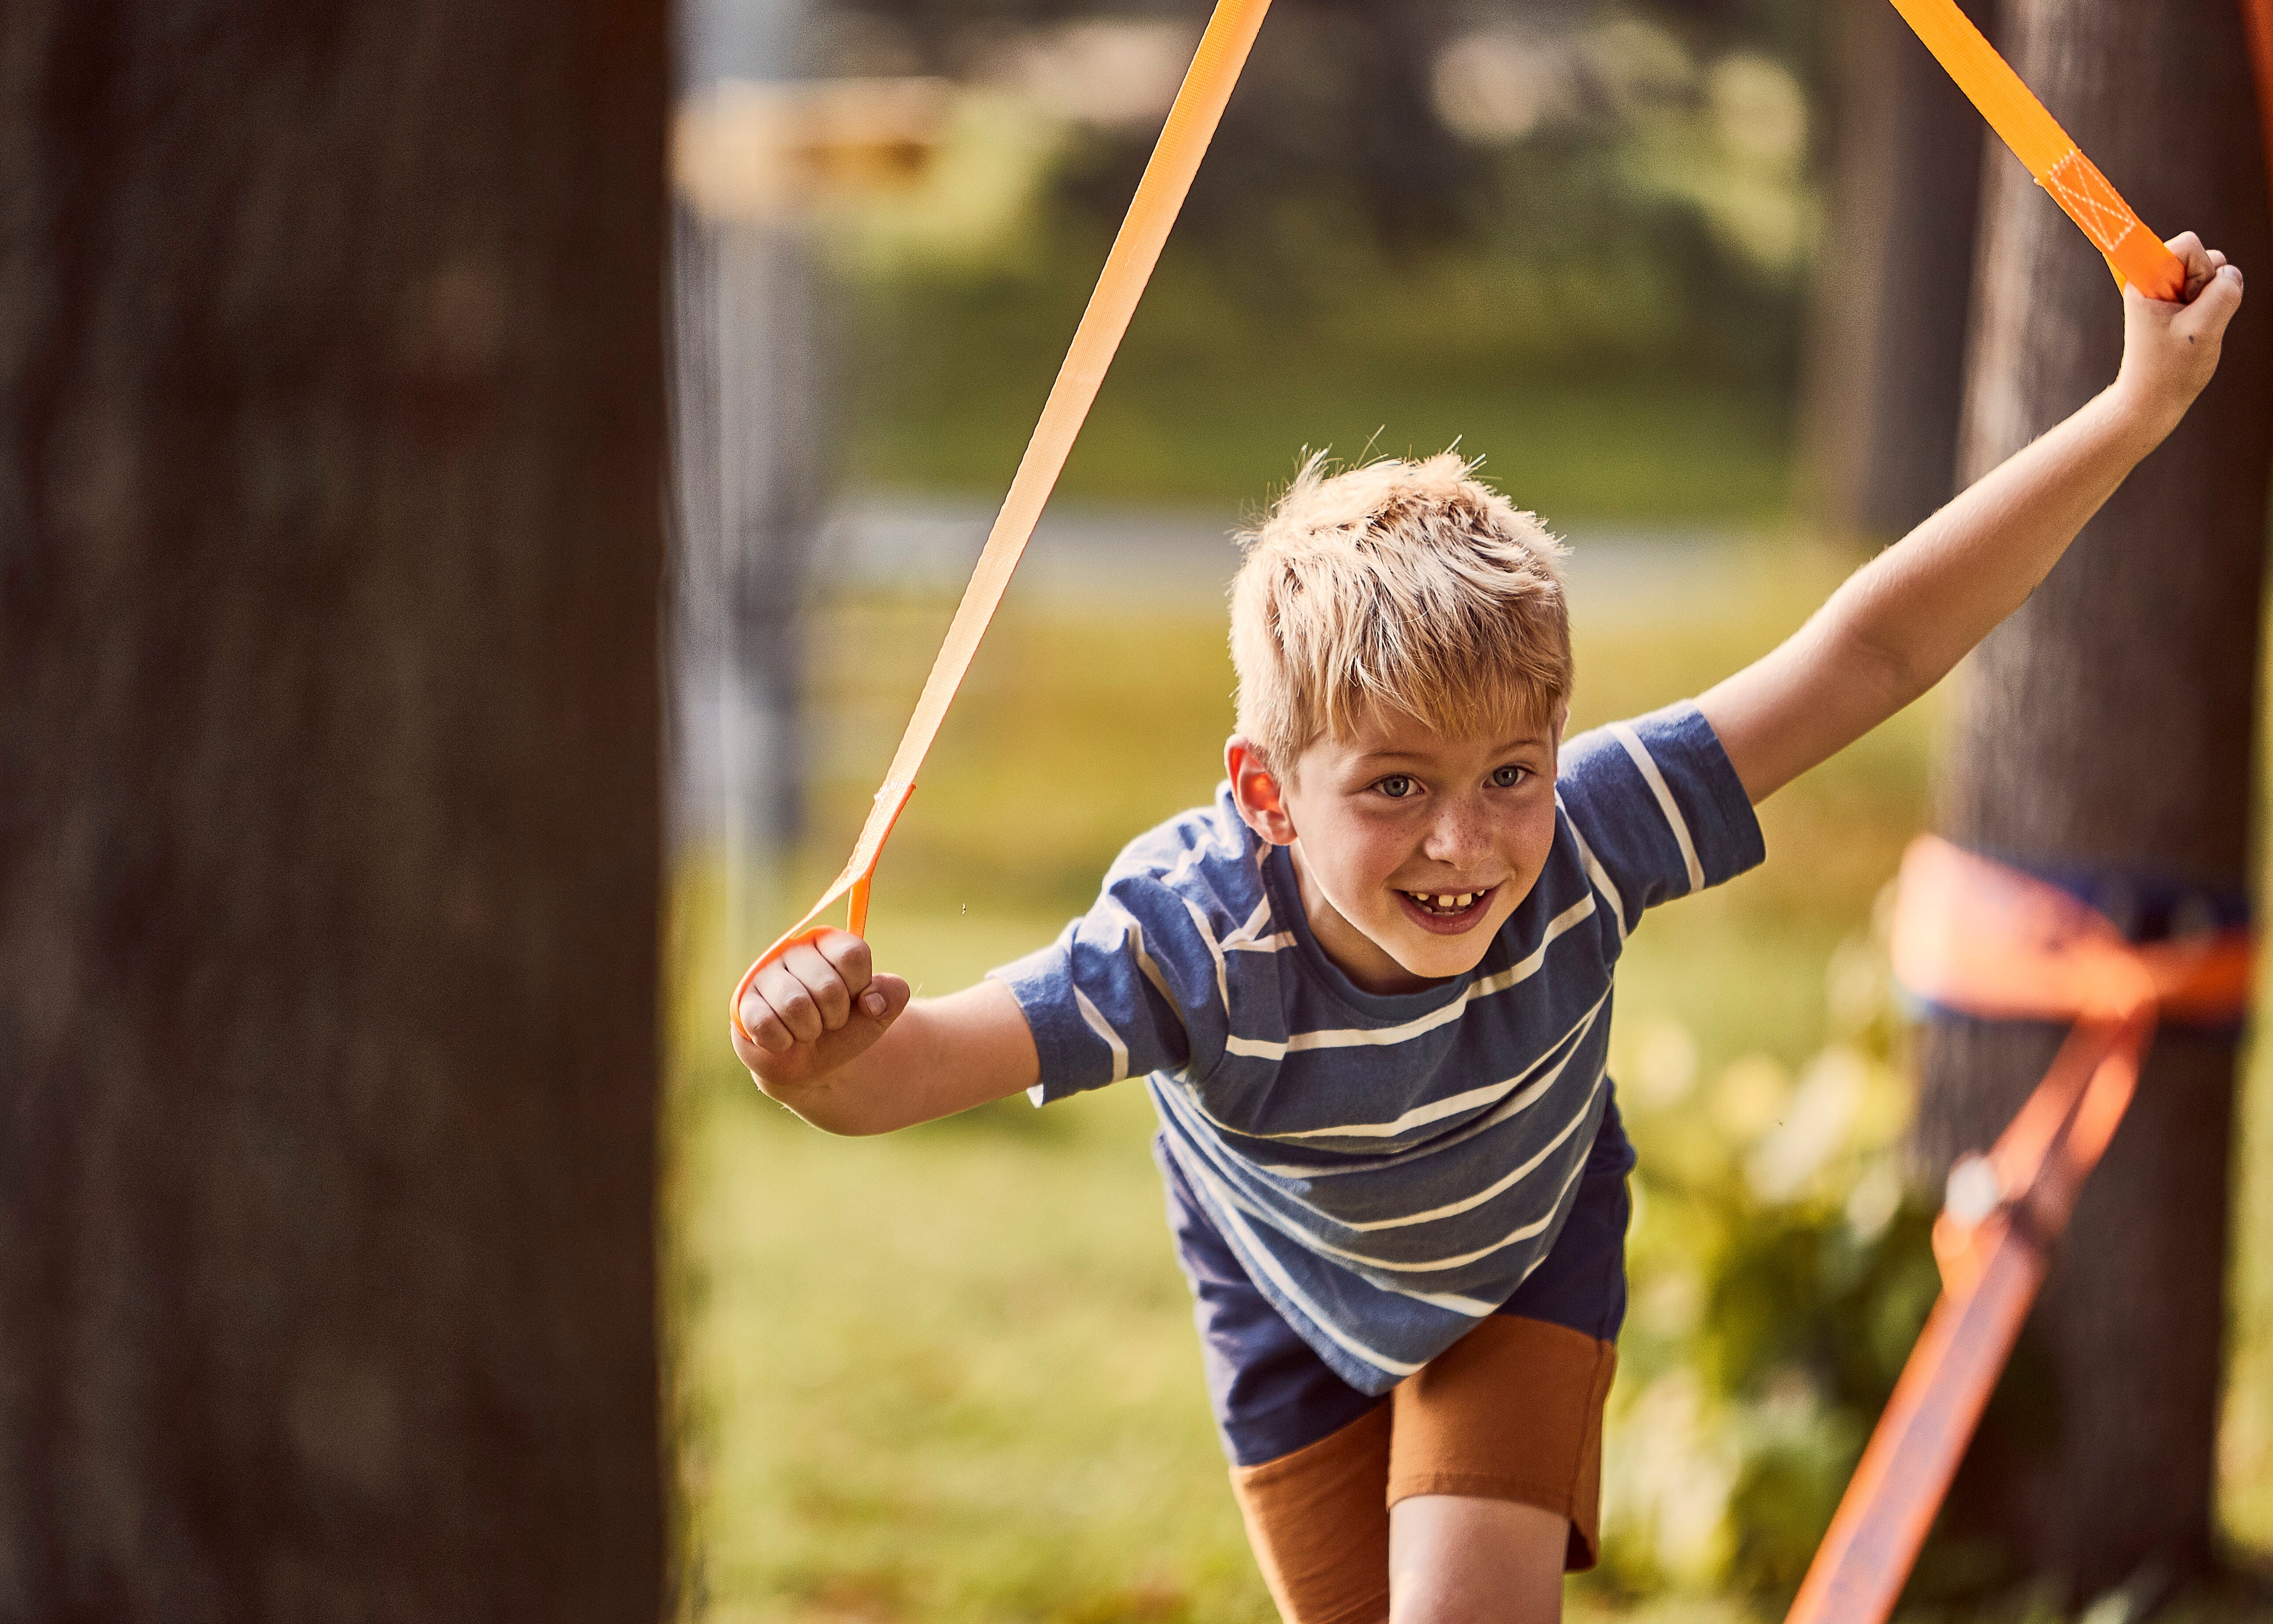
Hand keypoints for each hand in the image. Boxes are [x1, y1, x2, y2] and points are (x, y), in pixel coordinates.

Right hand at [732, 929, 911, 1092]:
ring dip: (809, 1031)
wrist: (813, 1065)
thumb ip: (892, 995)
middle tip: (827, 1021)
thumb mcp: (878, 1013)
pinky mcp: (743, 1004)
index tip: (854, 998)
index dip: (859, 987)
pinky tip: (783, 1040)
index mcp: (827, 942)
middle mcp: (793, 950)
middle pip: (828, 985)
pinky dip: (783, 1042)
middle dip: (835, 1017)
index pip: (853, 955)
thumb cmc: (844, 1029)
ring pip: (796, 1005)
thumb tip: (872, 1000)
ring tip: (805, 1030)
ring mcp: (764, 975)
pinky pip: (766, 1023)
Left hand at [2112, 231, 2243, 435]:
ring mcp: (2169, 289)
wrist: (2153, 398)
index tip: (2183, 280)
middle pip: (2204, 254)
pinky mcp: (2181, 300)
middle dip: (2209, 284)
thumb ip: (2223, 293)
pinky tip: (2197, 328)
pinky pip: (2212, 288)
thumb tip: (2231, 273)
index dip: (2199, 263)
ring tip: (2192, 327)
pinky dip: (2213, 306)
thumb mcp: (2204, 329)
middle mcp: (2154, 279)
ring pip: (2212, 271)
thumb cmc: (2170, 369)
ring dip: (2212, 297)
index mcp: (2146, 281)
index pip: (2186, 244)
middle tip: (2191, 318)